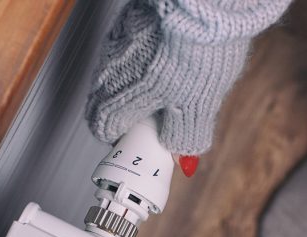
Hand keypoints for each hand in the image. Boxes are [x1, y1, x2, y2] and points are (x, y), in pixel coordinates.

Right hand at [86, 0, 251, 154]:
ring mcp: (114, 43)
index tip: (146, 140)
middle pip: (108, 101)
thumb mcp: (197, 110)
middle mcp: (107, 71)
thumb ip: (185, 138)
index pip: (104, 128)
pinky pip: (129, 47)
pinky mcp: (127, 20)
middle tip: (163, 115)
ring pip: (118, 72)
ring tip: (174, 80)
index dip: (127, 138)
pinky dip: (145, 55)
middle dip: (133, 112)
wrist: (202, 5)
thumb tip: (182, 152)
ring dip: (138, 82)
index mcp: (117, 100)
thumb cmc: (196, 53)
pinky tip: (171, 52)